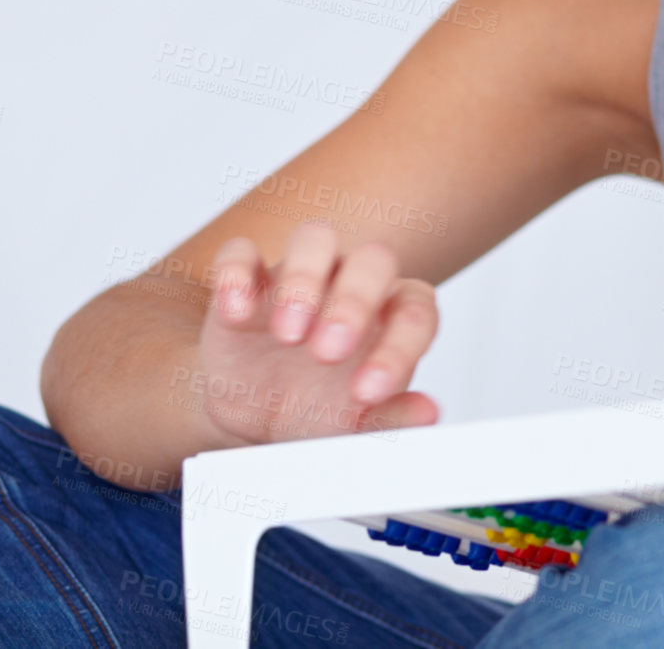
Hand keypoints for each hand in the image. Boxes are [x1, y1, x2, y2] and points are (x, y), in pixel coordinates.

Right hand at [191, 222, 440, 445]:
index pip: (416, 310)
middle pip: (374, 260)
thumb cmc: (317, 409)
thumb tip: (428, 413)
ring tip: (288, 335)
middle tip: (329, 354)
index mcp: (392, 314)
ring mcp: (301, 275)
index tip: (369, 392)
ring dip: (303, 279)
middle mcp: (353, 283)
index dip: (399, 347)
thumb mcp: (353, 426)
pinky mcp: (247, 279)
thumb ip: (393, 418)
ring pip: (315, 238)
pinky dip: (235, 274)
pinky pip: (241, 253)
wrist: (255, 416)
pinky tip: (236, 314)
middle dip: (355, 301)